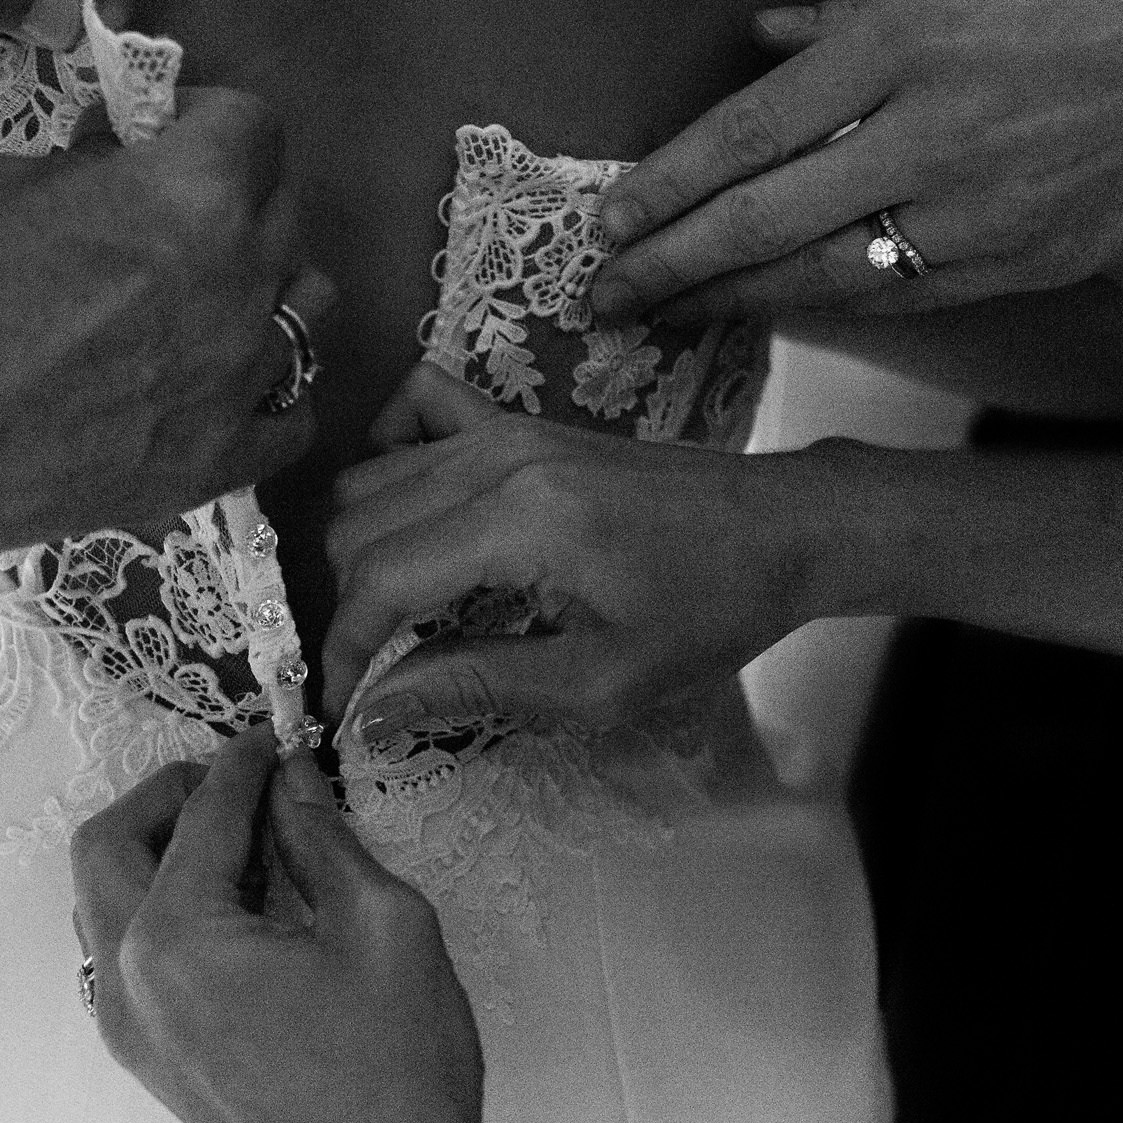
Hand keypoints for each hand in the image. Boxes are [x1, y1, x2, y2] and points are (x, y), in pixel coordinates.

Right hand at [0, 87, 329, 597]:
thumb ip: (84, 164)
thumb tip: (120, 148)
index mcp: (191, 196)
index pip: (252, 124)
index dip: (204, 121)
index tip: (163, 136)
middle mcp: (241, 284)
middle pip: (281, 211)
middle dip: (230, 197)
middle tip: (162, 217)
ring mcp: (240, 383)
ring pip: (305, 311)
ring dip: (261, 289)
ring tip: (197, 301)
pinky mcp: (220, 465)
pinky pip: (292, 416)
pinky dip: (266, 394)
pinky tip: (216, 385)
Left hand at [71, 724, 492, 1122]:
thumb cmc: (392, 1084)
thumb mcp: (383, 925)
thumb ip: (324, 837)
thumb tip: (293, 785)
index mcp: (176, 942)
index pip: (198, 814)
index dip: (244, 763)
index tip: (276, 739)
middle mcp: (129, 982)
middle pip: (109, 844)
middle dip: (170, 795)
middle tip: (241, 781)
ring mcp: (129, 1025)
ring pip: (104, 896)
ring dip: (157, 850)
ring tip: (244, 841)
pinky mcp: (148, 1053)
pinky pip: (124, 950)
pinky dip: (162, 905)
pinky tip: (237, 904)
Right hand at [321, 363, 847, 728]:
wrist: (781, 529)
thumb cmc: (707, 613)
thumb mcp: (602, 683)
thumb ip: (477, 686)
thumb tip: (373, 709)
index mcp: (519, 522)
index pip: (378, 581)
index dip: (342, 651)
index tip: (341, 707)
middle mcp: (493, 459)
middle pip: (356, 528)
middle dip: (344, 609)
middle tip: (368, 672)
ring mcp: (499, 428)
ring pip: (367, 479)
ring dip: (358, 551)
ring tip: (389, 615)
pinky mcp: (512, 420)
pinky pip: (410, 414)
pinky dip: (385, 458)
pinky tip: (407, 514)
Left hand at [591, 0, 1122, 323]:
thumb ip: (857, 9)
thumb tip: (764, 37)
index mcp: (906, 43)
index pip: (749, 132)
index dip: (667, 186)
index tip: (610, 223)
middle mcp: (931, 134)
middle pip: (764, 218)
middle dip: (670, 266)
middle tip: (604, 298)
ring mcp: (982, 207)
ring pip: (824, 275)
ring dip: (731, 302)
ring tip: (666, 318)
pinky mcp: (1028, 258)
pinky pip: (903, 294)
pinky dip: (828, 306)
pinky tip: (774, 311)